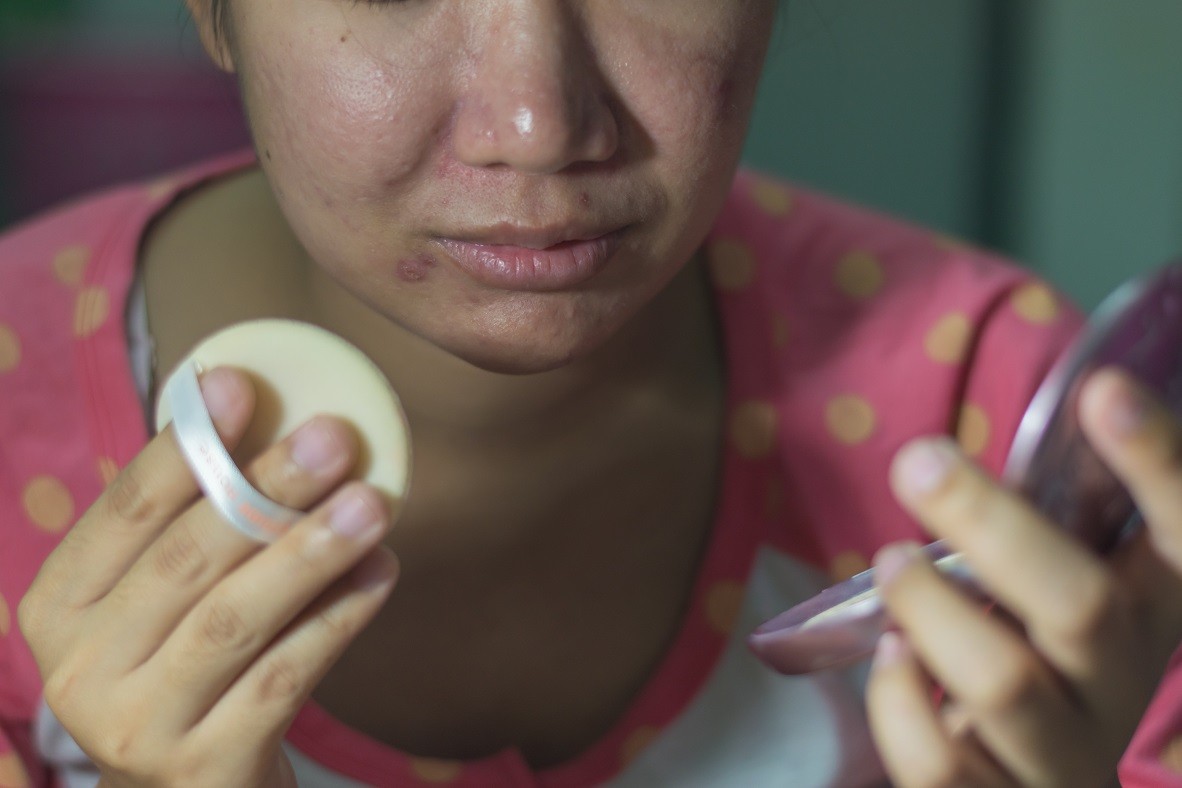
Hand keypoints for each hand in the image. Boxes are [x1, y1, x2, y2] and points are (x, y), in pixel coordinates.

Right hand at [18, 368, 398, 787]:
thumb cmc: (186, 667)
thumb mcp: (165, 599)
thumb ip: (200, 522)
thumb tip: (280, 418)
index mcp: (59, 605)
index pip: (122, 512)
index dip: (184, 446)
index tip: (238, 383)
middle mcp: (80, 668)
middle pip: (184, 560)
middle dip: (264, 488)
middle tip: (333, 437)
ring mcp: (136, 726)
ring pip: (233, 619)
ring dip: (309, 551)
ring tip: (372, 503)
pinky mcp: (204, 768)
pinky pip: (283, 677)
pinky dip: (336, 619)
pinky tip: (380, 573)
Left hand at [866, 366, 1181, 786]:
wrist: (1028, 782)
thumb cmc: (1033, 652)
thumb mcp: (1052, 582)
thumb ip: (1034, 525)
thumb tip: (971, 441)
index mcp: (1154, 611)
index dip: (1157, 464)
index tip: (1102, 388)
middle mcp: (1124, 685)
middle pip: (1082, 605)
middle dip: (993, 523)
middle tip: (917, 461)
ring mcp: (1067, 755)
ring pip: (1006, 683)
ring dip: (932, 609)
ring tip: (892, 560)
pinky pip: (942, 763)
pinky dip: (898, 701)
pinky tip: (888, 655)